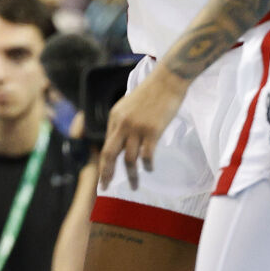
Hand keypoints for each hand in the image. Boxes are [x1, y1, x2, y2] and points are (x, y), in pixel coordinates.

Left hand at [98, 66, 186, 189]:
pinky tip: (149, 169)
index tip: (104, 178)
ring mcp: (137, 127)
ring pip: (128, 158)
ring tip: (135, 186)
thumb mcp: (128, 108)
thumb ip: (122, 125)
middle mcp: (122, 123)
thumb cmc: (151, 95)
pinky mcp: (152, 130)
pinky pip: (146, 154)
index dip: (104, 164)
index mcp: (114, 118)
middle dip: (106, 173)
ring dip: (131, 175)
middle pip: (110, 154)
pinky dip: (147, 165)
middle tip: (106, 188)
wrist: (166, 81)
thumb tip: (120, 144)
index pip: (106, 146)